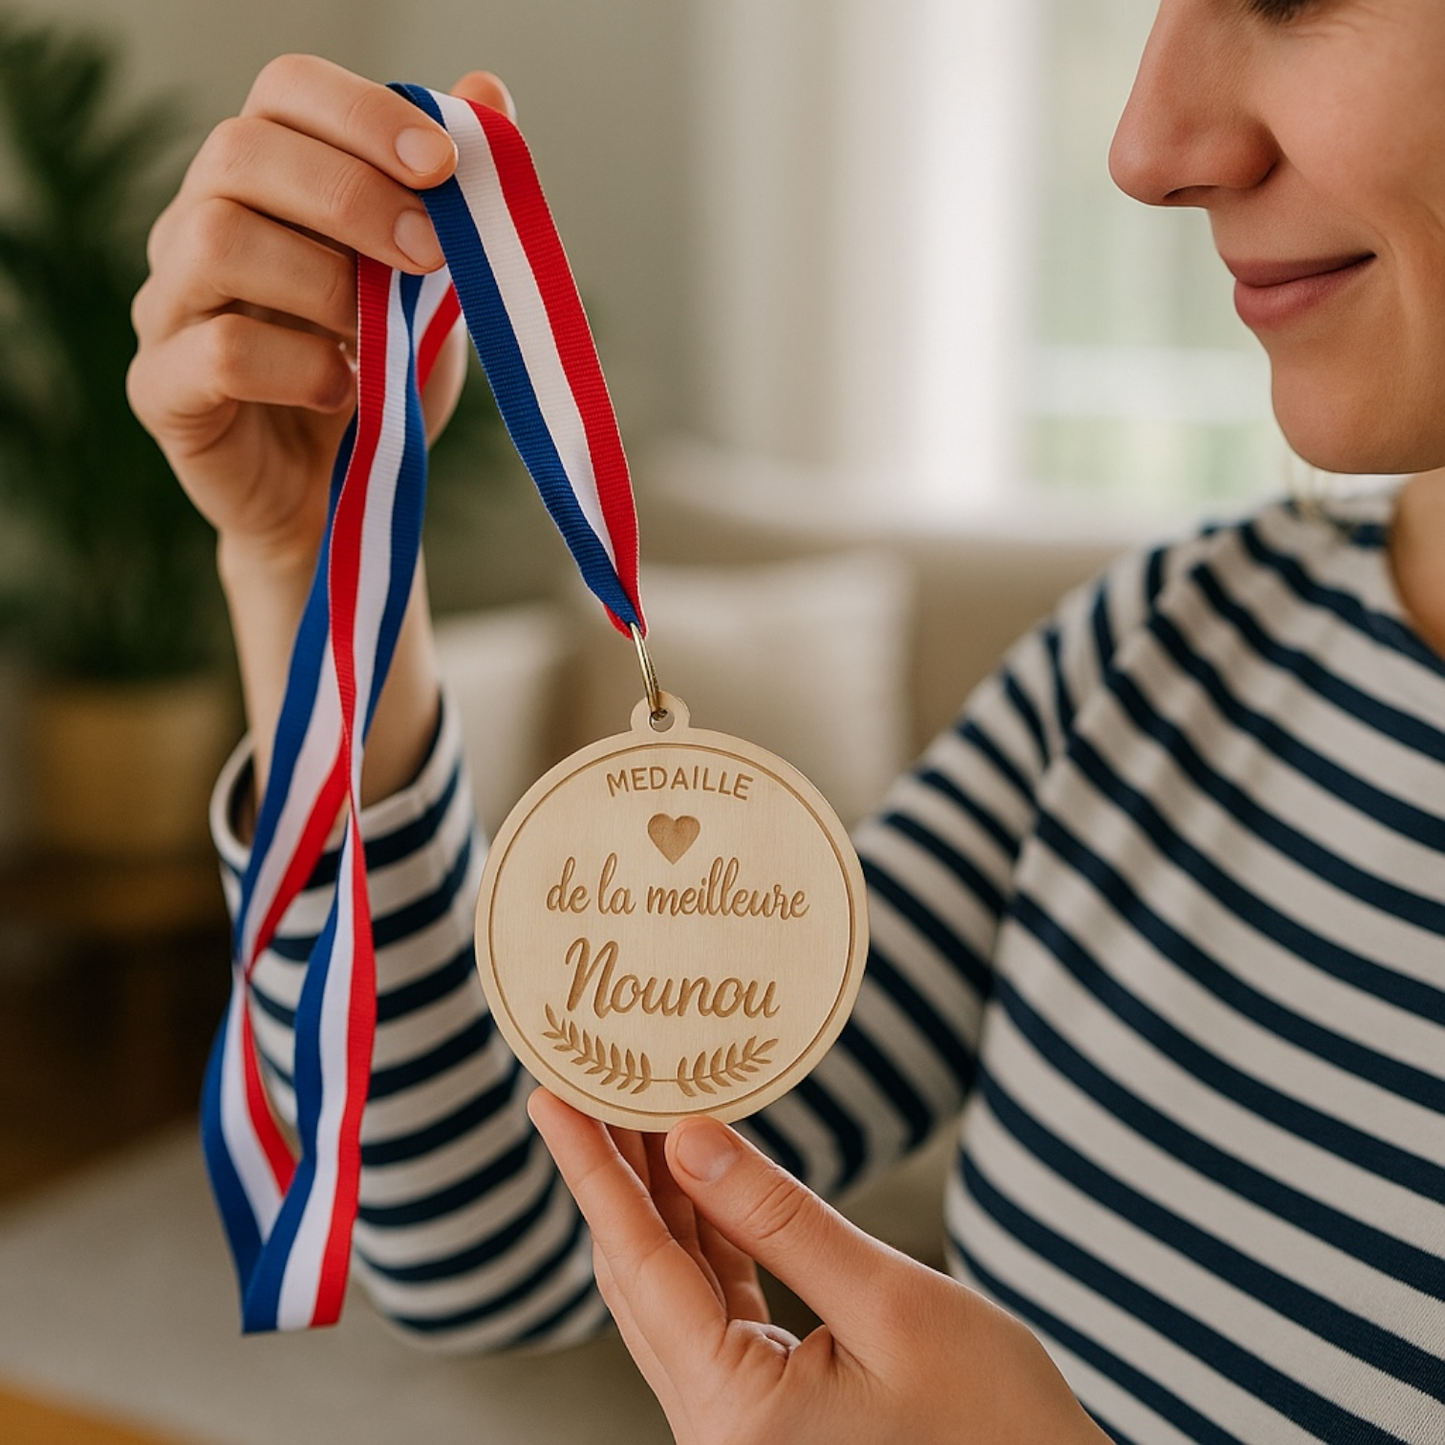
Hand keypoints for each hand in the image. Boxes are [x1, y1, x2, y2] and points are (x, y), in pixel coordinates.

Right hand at [129, 55, 507, 565]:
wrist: (342, 501)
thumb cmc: (380, 383)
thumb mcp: (433, 293)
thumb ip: (453, 202)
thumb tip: (491, 91)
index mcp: (265, 183)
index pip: (284, 91)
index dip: (362, 112)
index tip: (443, 164)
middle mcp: (198, 224)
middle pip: (240, 152)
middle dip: (351, 195)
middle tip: (431, 255)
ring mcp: (169, 305)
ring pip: (215, 241)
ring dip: (322, 281)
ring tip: (376, 337)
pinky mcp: (162, 388)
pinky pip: (218, 350)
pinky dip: (299, 367)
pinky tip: (342, 391)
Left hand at [529, 1091, 1110, 1444]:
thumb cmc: (997, 1425)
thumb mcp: (893, 1304)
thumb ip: (781, 1220)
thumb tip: (690, 1139)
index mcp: (736, 1415)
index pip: (639, 1266)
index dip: (591, 1172)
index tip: (551, 1100)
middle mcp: (717, 1431)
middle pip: (642, 1278)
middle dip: (617, 1175)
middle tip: (597, 1082)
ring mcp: (738, 1427)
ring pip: (673, 1293)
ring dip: (659, 1202)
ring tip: (641, 1113)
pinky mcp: (767, 1411)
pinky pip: (714, 1311)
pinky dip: (706, 1241)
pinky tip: (703, 1179)